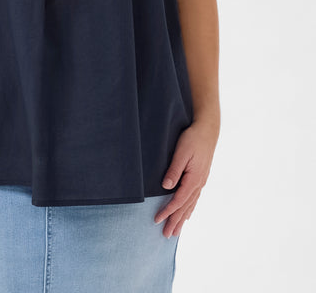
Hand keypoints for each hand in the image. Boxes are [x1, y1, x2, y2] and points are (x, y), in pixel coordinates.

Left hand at [154, 118, 218, 237]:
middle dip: (175, 221)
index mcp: (194, 179)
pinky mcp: (200, 177)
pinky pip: (194, 198)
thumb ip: (174, 170)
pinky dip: (189, 208)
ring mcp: (201, 181)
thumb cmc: (193, 139)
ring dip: (182, 219)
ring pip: (190, 205)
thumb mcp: (182, 152)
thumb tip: (166, 187)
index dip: (167, 211)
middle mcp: (199, 183)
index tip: (157, 220)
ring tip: (176, 231)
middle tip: (166, 236)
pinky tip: (187, 215)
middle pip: (185, 207)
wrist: (207, 130)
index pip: (178, 200)